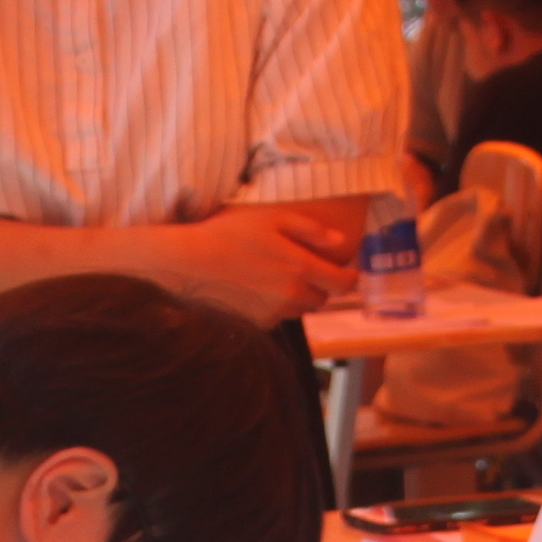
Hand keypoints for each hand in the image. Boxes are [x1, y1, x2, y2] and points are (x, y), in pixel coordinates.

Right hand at [148, 207, 352, 322]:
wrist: (190, 263)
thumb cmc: (230, 233)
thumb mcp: (273, 218)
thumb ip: (310, 231)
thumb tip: (341, 242)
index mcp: (302, 268)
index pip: (345, 284)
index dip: (350, 277)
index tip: (346, 270)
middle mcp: (293, 295)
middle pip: (323, 298)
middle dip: (319, 285)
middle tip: (302, 267)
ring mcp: (275, 312)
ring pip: (300, 308)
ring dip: (297, 295)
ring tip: (275, 275)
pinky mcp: (258, 324)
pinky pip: (278, 316)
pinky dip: (275, 305)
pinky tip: (256, 287)